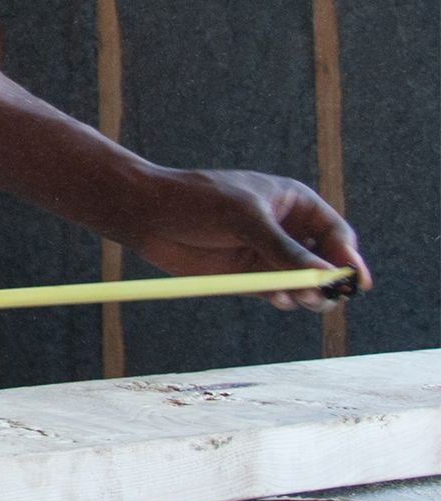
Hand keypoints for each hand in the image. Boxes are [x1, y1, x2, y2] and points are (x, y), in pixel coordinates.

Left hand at [120, 167, 369, 312]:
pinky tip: (277, 298)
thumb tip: (325, 277)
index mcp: (294, 204)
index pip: (337, 235)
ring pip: (304, 284)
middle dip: (329, 282)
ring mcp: (268, 254)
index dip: (347, 259)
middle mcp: (287, 230)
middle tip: (323, 296)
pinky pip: (278, 294)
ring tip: (300, 298)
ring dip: (308, 295)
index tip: (355, 282)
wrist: (146, 214)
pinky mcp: (248, 276)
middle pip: (326, 264)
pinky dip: (283, 299)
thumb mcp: (244, 218)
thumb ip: (283, 249)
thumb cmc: (196, 201)